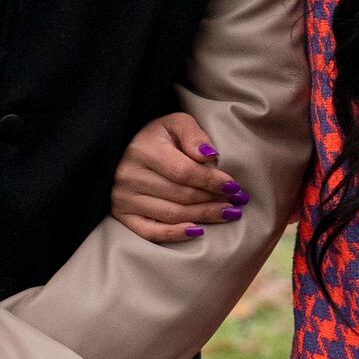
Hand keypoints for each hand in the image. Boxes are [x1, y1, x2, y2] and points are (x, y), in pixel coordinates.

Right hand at [112, 111, 245, 244]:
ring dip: (203, 216)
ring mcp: (122, 197)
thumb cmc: (158, 135)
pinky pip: (149, 231)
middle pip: (181, 195)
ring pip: (171, 214)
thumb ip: (194, 136)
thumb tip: (211, 156)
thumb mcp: (176, 123)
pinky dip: (174, 234)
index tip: (234, 186)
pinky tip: (197, 231)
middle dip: (213, 200)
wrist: (123, 147)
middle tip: (237, 203)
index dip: (211, 182)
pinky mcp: (121, 214)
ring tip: (228, 213)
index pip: (184, 172)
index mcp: (143, 150)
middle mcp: (129, 175)